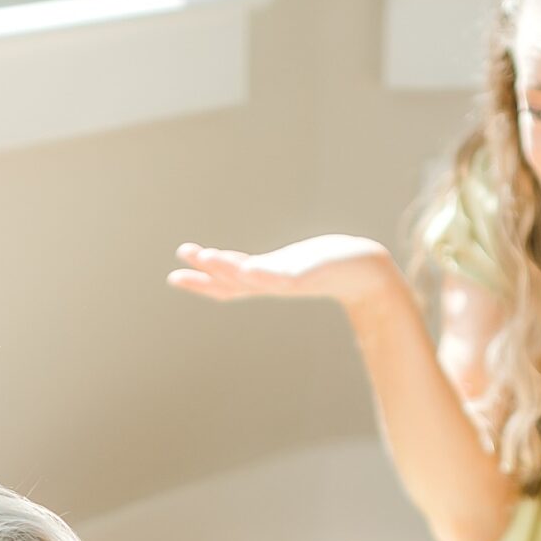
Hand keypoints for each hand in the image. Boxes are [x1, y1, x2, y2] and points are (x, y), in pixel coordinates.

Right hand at [169, 235, 399, 311]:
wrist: (365, 272)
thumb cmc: (331, 266)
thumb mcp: (293, 265)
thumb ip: (271, 269)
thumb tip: (253, 268)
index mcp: (266, 279)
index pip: (226, 281)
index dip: (201, 281)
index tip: (175, 274)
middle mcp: (272, 283)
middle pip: (231, 283)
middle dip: (204, 279)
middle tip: (175, 274)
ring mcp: (288, 280)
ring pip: (250, 278)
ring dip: (227, 269)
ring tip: (205, 257)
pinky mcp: (307, 276)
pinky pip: (280, 277)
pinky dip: (263, 274)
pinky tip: (249, 268)